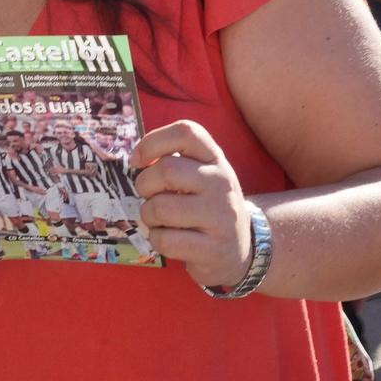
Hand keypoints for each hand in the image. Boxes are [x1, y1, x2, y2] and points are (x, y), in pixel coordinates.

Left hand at [129, 120, 251, 290]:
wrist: (242, 248)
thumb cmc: (208, 207)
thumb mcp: (202, 176)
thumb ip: (175, 161)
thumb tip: (137, 159)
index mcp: (216, 160)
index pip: (186, 132)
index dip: (153, 142)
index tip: (139, 161)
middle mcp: (221, 183)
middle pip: (166, 170)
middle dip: (144, 185)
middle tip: (149, 196)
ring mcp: (221, 216)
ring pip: (160, 208)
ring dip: (148, 216)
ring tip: (160, 220)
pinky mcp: (213, 248)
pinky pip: (164, 239)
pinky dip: (157, 240)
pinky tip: (171, 239)